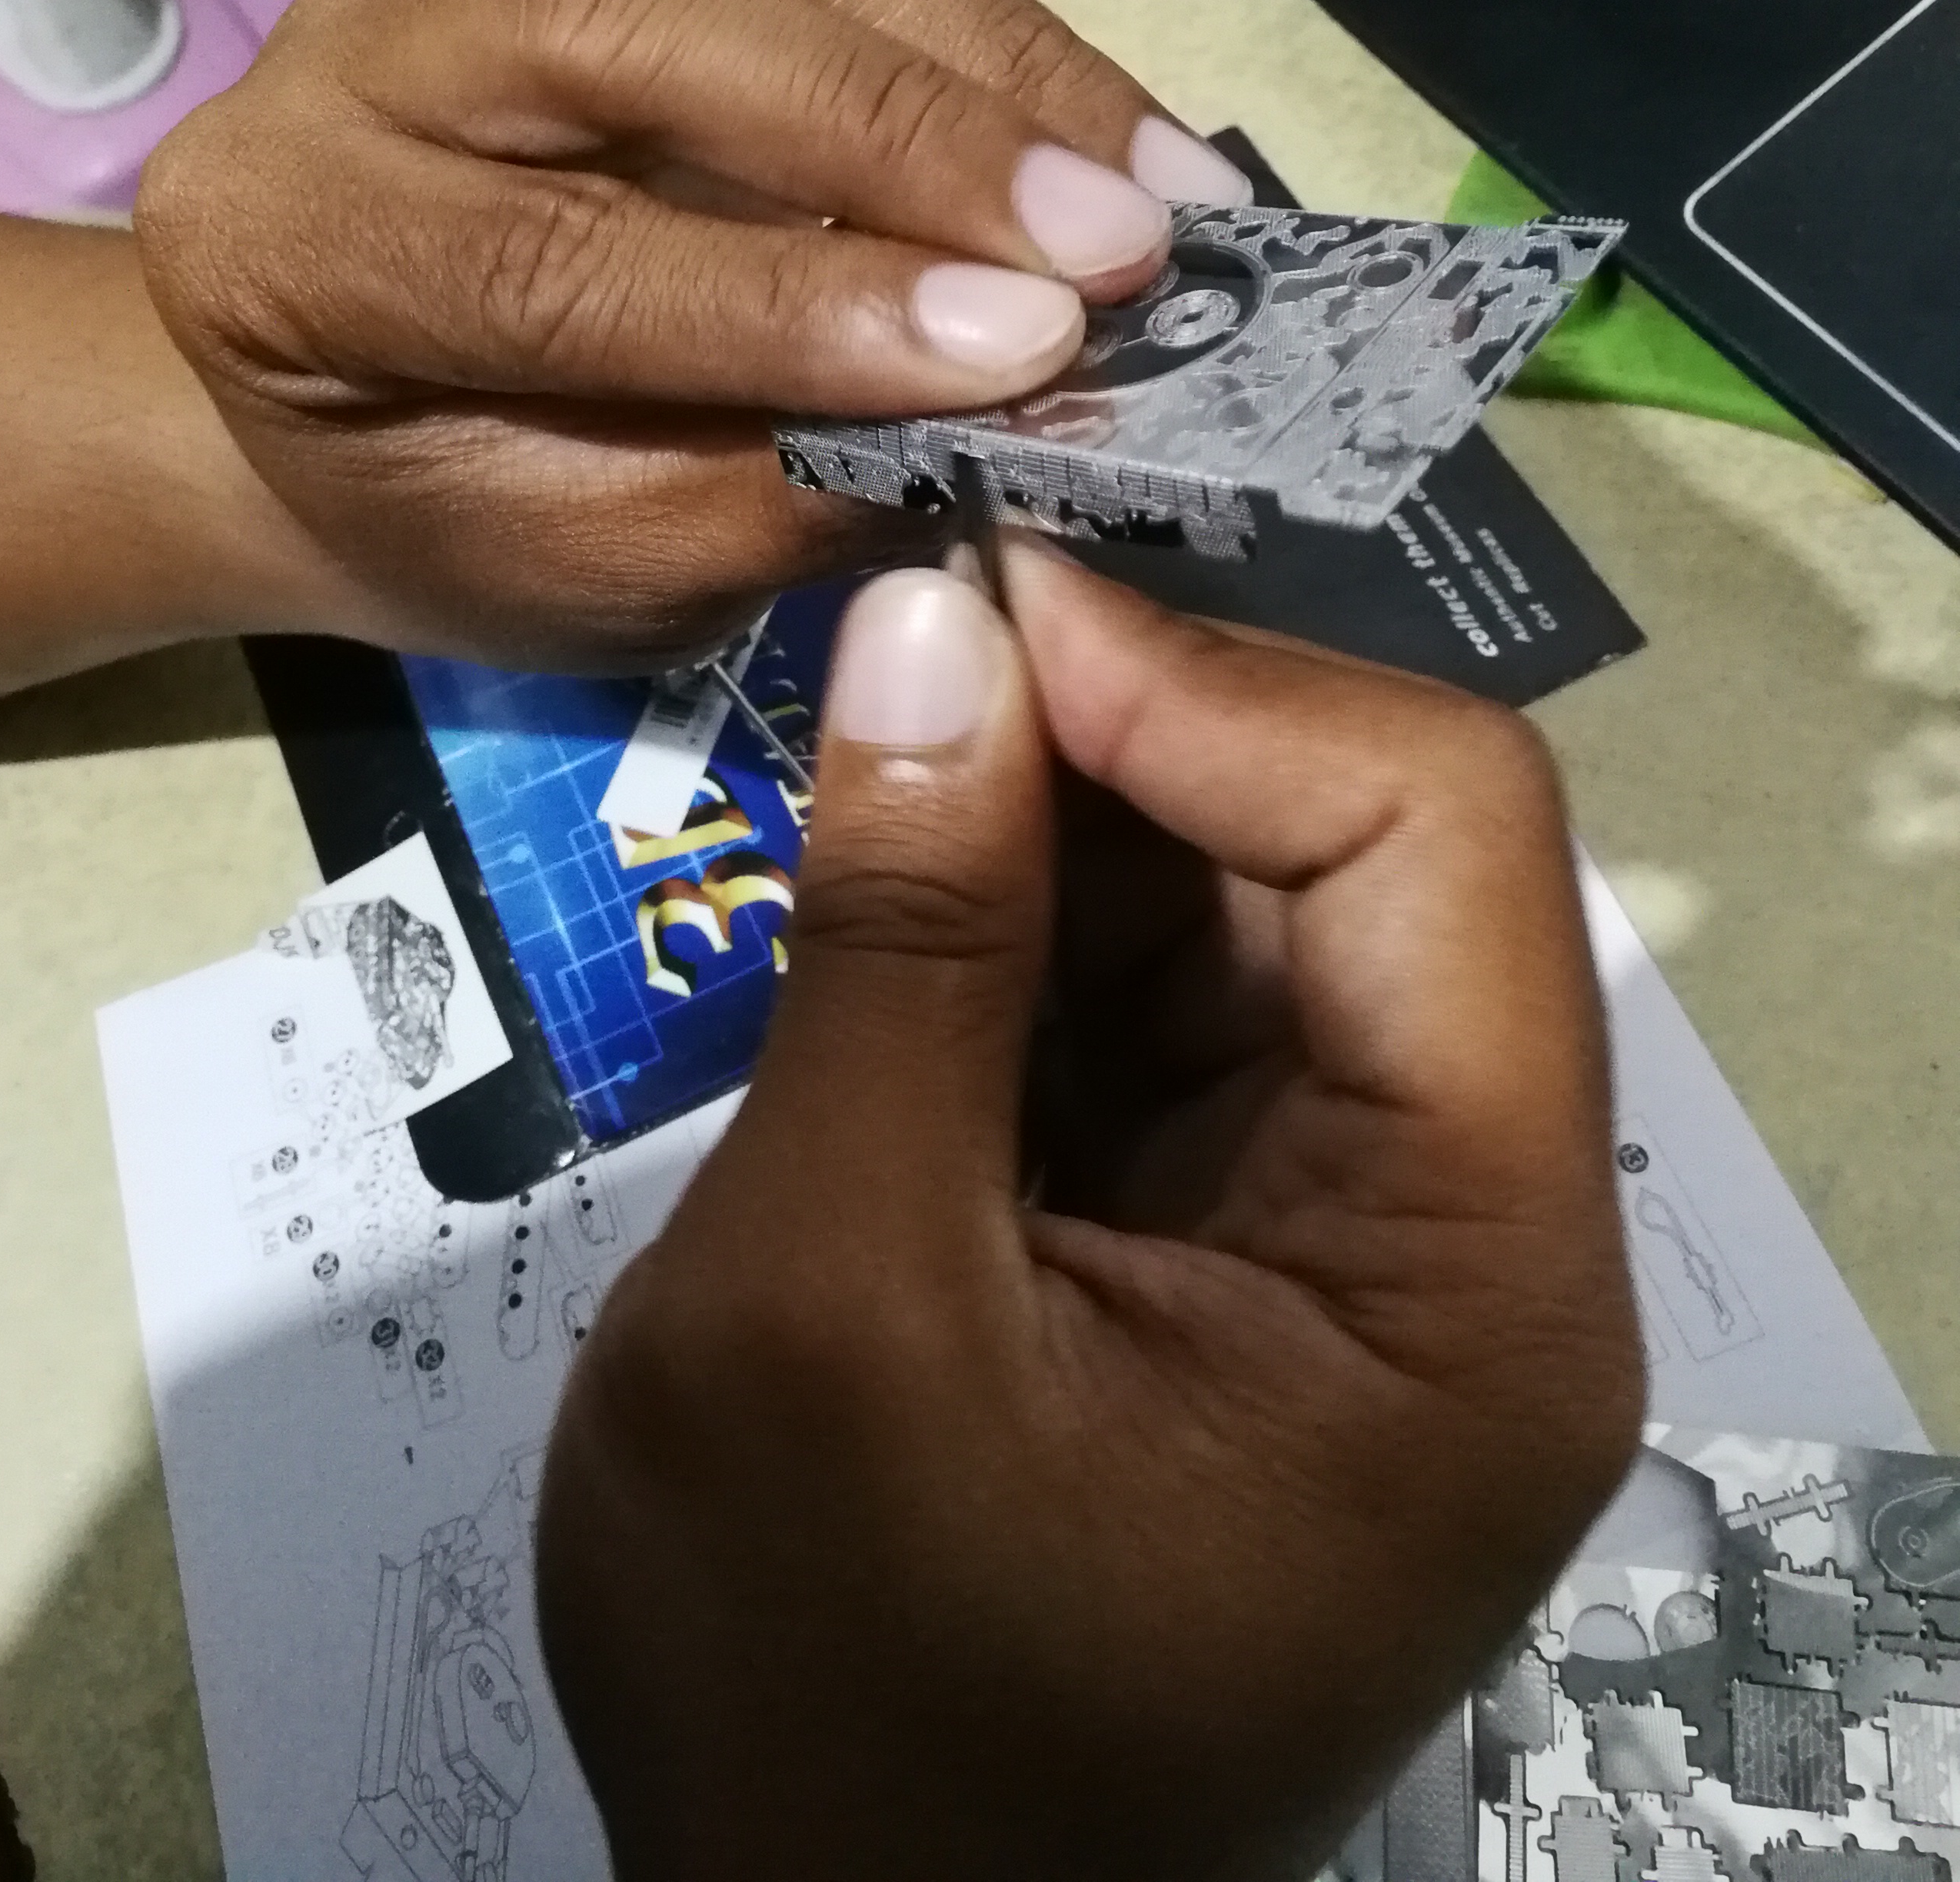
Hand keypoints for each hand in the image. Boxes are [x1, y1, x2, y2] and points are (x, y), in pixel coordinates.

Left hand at [135, 0, 1246, 671]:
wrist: (325, 415)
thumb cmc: (446, 524)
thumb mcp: (582, 575)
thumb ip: (758, 490)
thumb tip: (1014, 405)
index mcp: (298, 244)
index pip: (551, 257)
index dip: (799, 297)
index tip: (1024, 346)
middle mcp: (371, 51)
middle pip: (645, 18)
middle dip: (908, 130)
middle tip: (1121, 249)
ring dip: (991, 58)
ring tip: (1158, 195)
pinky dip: (992, 29)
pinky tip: (1109, 134)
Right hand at [537, 546, 1643, 1881]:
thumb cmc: (826, 1687)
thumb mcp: (823, 1300)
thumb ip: (904, 943)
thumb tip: (929, 616)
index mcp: (1471, 1281)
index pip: (1439, 836)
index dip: (1213, 681)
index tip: (966, 607)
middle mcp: (1464, 1235)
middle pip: (1358, 851)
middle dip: (1123, 728)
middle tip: (887, 637)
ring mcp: (1347, 1238)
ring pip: (1243, 902)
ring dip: (1055, 805)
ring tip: (858, 744)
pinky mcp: (1230, 1243)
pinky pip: (1161, 1004)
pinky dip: (1023, 917)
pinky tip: (888, 871)